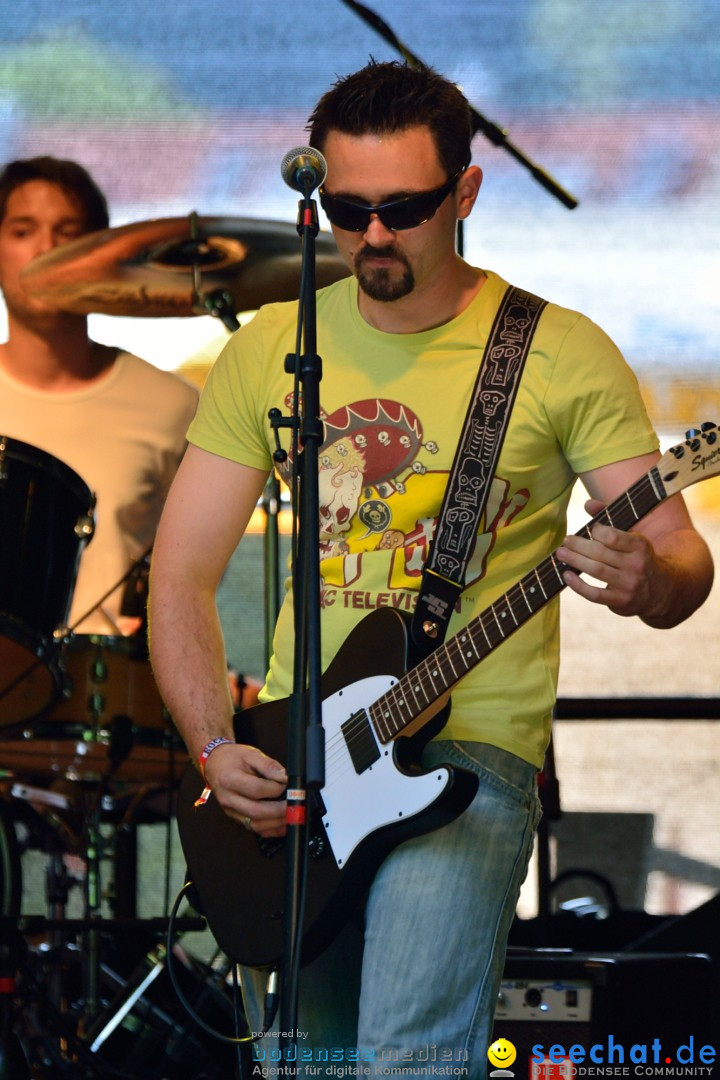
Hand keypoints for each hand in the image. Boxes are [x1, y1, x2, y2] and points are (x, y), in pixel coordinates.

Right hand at [204, 742, 287, 837]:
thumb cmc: (232, 758)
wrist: (215, 764)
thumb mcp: (251, 754)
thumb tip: (284, 778)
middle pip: (256, 811)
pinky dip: (270, 830)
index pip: (256, 789)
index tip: (287, 785)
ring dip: (276, 823)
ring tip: (291, 816)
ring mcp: (231, 811)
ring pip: (255, 824)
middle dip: (279, 811)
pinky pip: (254, 828)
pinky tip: (282, 824)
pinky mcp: (236, 817)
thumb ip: (269, 765)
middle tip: (294, 806)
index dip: (275, 789)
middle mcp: (228, 798)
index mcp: (230, 779)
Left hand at [555, 498, 667, 618]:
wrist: (659, 589)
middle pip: (600, 553)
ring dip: (575, 561)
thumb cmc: (637, 557)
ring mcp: (629, 585)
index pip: (613, 537)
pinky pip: (595, 594)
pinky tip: (566, 575)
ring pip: (597, 571)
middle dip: (578, 546)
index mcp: (640, 546)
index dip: (596, 531)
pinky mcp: (621, 601)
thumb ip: (609, 519)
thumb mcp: (631, 537)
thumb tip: (588, 504)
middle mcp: (636, 565)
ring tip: (561, 554)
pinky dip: (578, 586)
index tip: (589, 530)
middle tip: (565, 541)